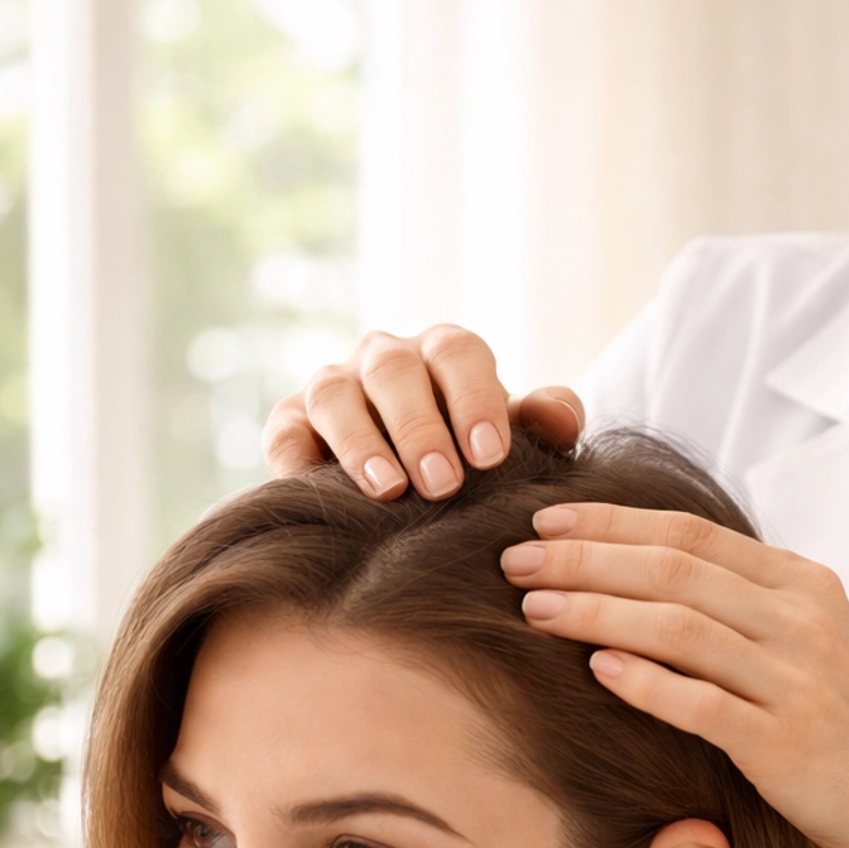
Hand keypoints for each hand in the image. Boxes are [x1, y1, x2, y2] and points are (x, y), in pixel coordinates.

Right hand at [261, 324, 584, 498]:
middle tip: (443, 483)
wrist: (414, 489)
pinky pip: (286, 433)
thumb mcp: (514, 441)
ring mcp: (333, 387)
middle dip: (418, 426)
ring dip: (360, 442)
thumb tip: (562, 417)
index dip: (475, 399)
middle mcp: (385, 359)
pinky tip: (317, 494)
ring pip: (335, 394)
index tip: (491, 456)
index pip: (459, 354)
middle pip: (394, 370)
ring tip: (387, 490)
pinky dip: (297, 460)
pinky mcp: (291, 424)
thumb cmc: (474, 458)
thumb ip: (546, 424)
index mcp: (445, 353)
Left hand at [500, 505, 848, 847]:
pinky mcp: (787, 744)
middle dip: (584, 558)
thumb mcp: (813, 642)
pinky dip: (646, 682)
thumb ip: (746, 604)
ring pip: (680, 626)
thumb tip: (648, 571)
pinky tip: (595, 670)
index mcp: (803, 585)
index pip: (691, 532)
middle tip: (513, 560)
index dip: (610, 521)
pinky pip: (703, 704)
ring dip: (598, 611)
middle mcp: (803, 621)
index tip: (544, 522)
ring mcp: (798, 681)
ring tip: (533, 610)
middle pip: (675, 568)